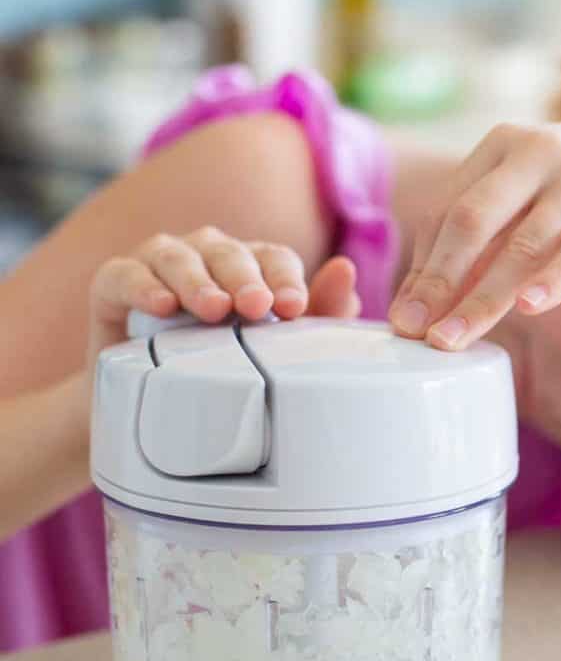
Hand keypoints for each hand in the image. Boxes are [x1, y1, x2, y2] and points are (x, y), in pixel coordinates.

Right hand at [87, 227, 359, 372]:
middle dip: (245, 278)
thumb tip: (346, 272)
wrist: (151, 406)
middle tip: (258, 307)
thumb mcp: (273, 348)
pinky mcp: (113, 282)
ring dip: (198, 281)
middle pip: (230, 254)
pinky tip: (160, 305)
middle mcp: (207, 255)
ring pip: (179, 257)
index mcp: (250, 266)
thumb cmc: (221, 367)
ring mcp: (159, 263)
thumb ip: (316, 313)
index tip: (293, 308)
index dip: (286, 278)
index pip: (274, 259)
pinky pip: (125, 274)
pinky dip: (142, 285)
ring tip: (214, 308)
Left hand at [388, 120, 560, 349]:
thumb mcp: (534, 194)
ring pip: (524, 243)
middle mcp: (540, 150)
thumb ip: (487, 232)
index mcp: (504, 144)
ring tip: (452, 340)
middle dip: (438, 282)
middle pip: (472, 221)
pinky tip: (530, 307)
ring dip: (484, 298)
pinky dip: (558, 278)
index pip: (448, 211)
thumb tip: (426, 296)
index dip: (422, 267)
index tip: (403, 318)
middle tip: (413, 333)